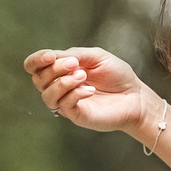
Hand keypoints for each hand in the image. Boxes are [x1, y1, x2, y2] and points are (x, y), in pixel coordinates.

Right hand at [25, 47, 149, 134]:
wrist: (135, 96)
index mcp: (61, 70)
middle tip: (76, 64)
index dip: (36, 60)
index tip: (50, 56)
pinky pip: (64, 106)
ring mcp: (67, 103)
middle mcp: (60, 87)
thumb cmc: (116, 75)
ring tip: (83, 76)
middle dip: (54, 69)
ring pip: (47, 95)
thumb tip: (55, 57)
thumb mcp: (96, 56)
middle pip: (38, 80)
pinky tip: (90, 90)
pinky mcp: (76, 116)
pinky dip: (74, 94)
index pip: (34, 67)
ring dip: (63, 82)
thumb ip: (74, 54)